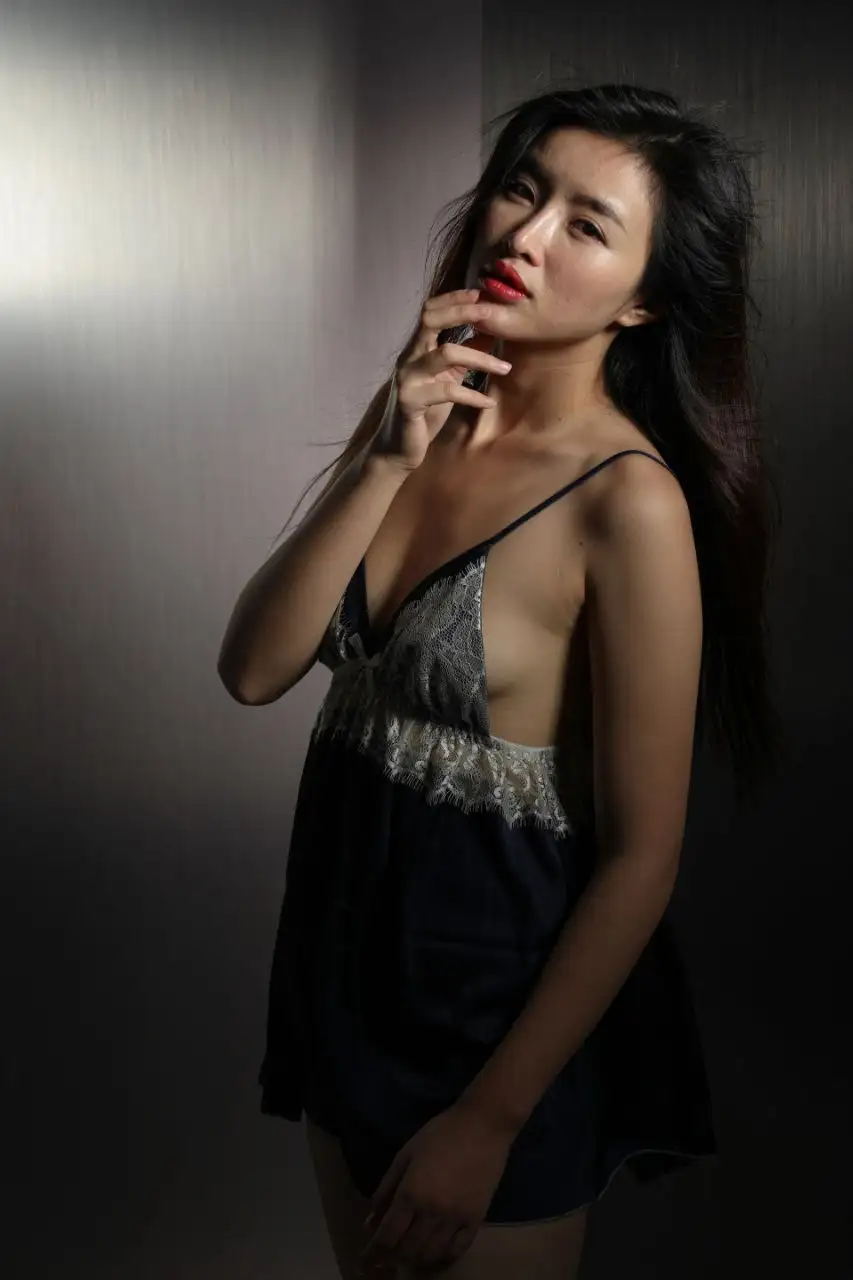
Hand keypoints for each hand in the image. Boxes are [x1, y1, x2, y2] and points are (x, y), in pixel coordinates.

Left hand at [357, 1102, 514, 1274]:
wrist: (483, 1125)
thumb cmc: (440, 1134)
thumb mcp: (405, 1155)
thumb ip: (386, 1190)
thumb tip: (371, 1222)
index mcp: (411, 1193)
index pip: (387, 1237)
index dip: (373, 1254)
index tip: (364, 1262)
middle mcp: (432, 1212)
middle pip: (406, 1250)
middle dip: (390, 1258)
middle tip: (384, 1257)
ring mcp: (456, 1218)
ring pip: (430, 1255)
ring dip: (414, 1260)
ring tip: (406, 1255)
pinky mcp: (476, 1219)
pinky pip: (456, 1250)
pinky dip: (441, 1256)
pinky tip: (434, 1252)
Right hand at [365, 287, 510, 473]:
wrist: (398, 449)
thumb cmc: (425, 412)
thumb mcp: (448, 378)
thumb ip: (464, 356)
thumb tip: (490, 332)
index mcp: (417, 349)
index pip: (431, 311)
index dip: (454, 299)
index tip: (481, 293)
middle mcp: (408, 358)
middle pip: (431, 320)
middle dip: (464, 312)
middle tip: (494, 315)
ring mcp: (407, 379)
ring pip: (445, 353)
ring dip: (480, 358)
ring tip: (505, 367)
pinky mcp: (410, 402)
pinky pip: (447, 392)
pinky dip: (472, 396)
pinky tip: (489, 402)